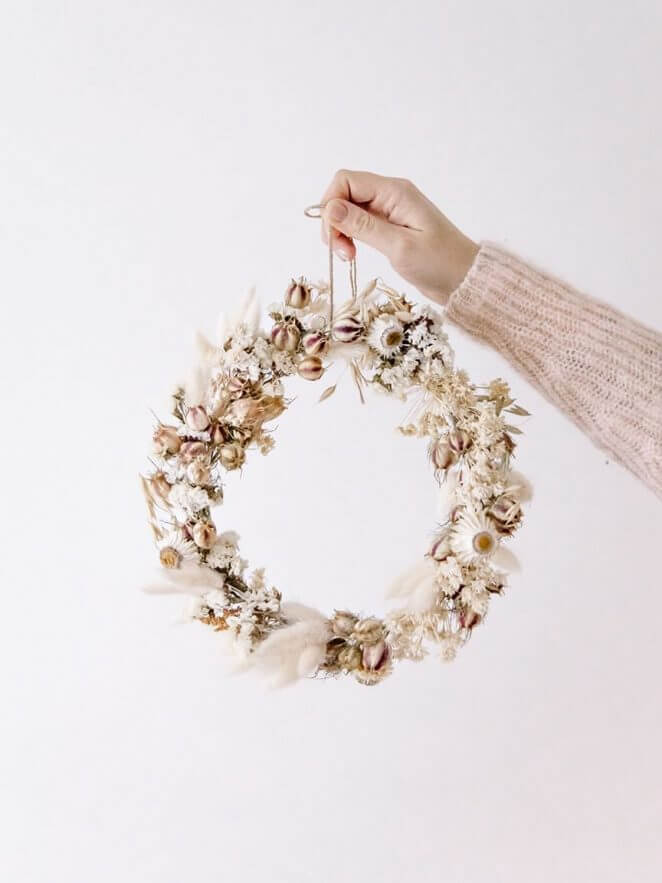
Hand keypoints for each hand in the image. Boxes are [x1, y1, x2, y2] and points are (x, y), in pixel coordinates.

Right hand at [319, 170, 478, 304]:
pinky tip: (353, 254)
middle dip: (334, 221)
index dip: (330, 203)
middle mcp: (390, 195)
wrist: (464, 280)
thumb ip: (364, 226)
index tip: (332, 235)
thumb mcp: (399, 246)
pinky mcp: (389, 226)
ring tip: (348, 256)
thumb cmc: (439, 263)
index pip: (346, 180)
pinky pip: (359, 223)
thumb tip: (330, 208)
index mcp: (395, 192)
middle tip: (341, 252)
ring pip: (349, 210)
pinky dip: (350, 237)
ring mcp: (389, 211)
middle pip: (345, 194)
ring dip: (340, 231)